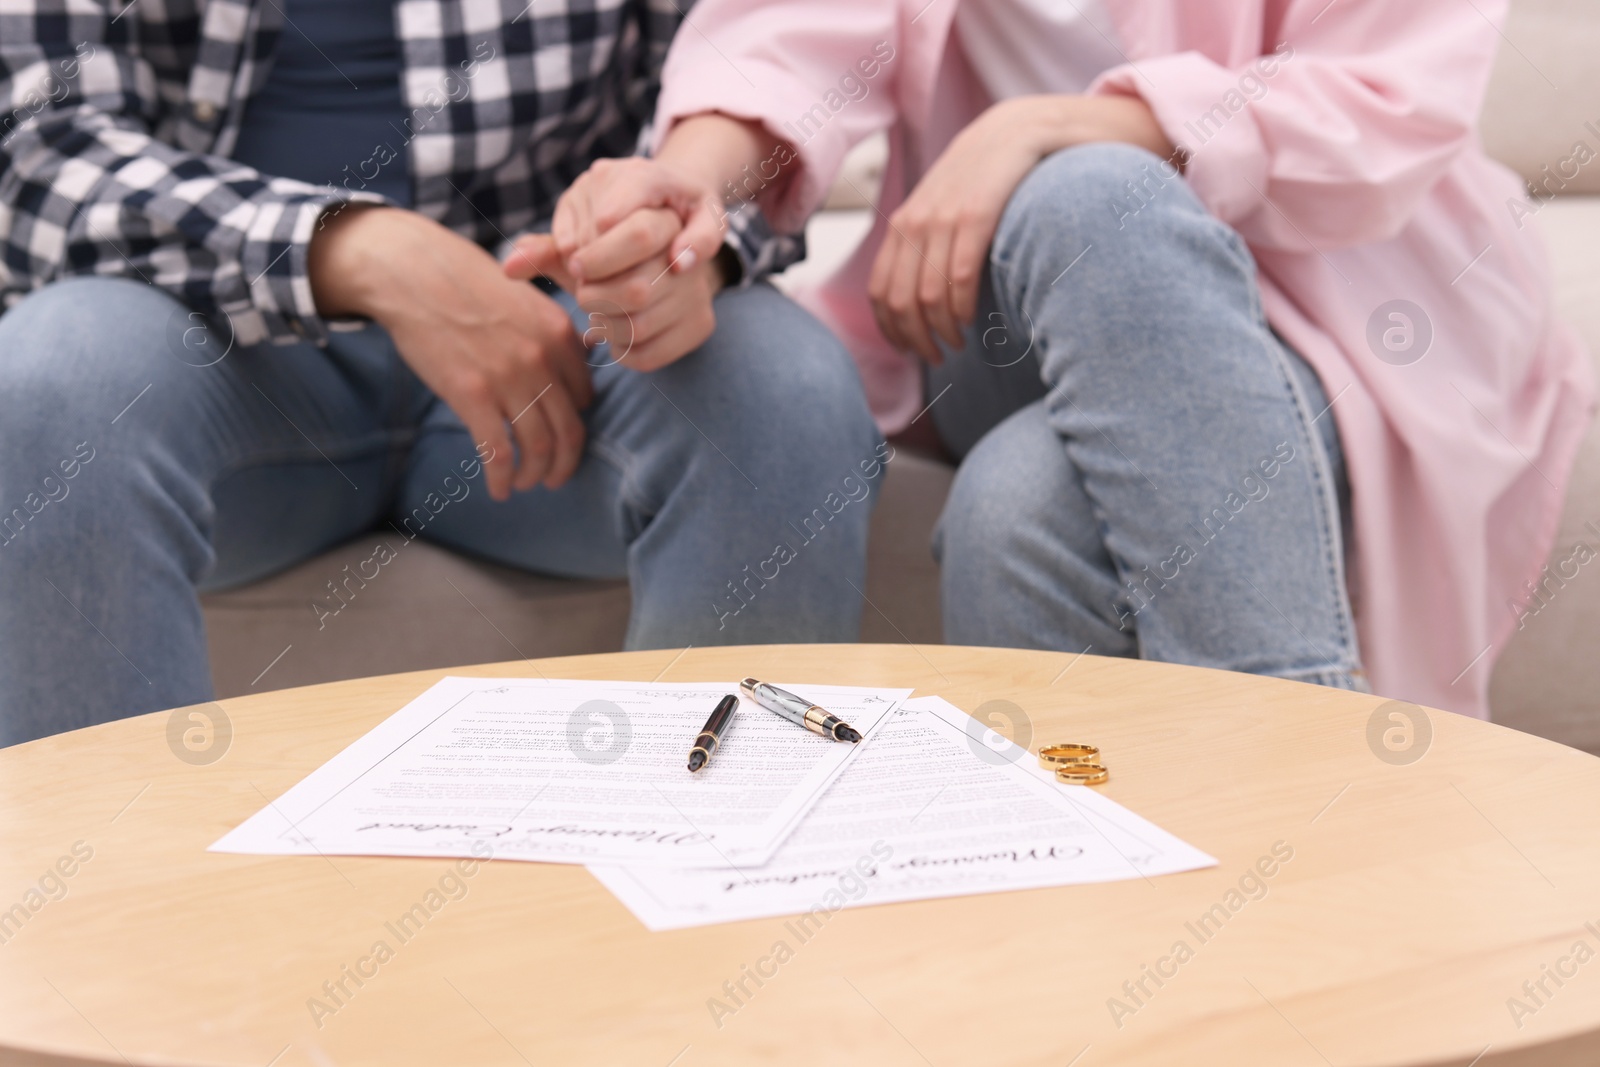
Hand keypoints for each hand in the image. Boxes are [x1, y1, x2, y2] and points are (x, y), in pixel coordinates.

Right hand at [309, 205, 593, 500]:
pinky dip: (502, 479)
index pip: (586, 397)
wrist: (411, 271)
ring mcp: (509, 378)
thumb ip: (546, 333)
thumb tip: (563, 369)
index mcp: (559, 333)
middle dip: (564, 464)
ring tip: (523, 485)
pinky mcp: (472, 394)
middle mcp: (542, 358)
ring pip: (539, 448)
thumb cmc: (462, 281)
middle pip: (570, 431)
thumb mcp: (523, 296)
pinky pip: (499, 453)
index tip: (562, 437)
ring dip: (535, 476)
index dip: (575, 424)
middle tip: (554, 478)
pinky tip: (498, 490)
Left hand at [505, 163, 728, 371]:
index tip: (576, 266)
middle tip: (583, 290)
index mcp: (663, 202)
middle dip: (595, 295)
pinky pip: (650, 352)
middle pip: (637, 289)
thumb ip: (547, 248)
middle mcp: (688, 242)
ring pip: (640, 323)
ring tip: (599, 308)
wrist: (669, 248)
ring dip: (604, 322)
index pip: (637, 235)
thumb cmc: (611, 239)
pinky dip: (620, 348)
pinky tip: (615, 331)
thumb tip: (509, 266)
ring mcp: (698, 288)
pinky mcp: (701, 324)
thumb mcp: (582, 233)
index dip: (598, 258)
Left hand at [869, 94, 1174, 362]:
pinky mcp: (977, 212)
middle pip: (900, 301)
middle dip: (916, 340)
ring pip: (927, 295)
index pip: (880, 292)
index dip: (893, 331)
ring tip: (956, 345)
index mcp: (904, 224)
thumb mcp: (950, 207)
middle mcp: (916, 221)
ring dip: (940, 331)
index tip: (913, 352)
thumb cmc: (993, 178)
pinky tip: (971, 321)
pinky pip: (959, 275)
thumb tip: (922, 297)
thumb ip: (931, 243)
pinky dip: (961, 307)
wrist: (1028, 125)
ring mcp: (944, 216)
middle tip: (938, 358)